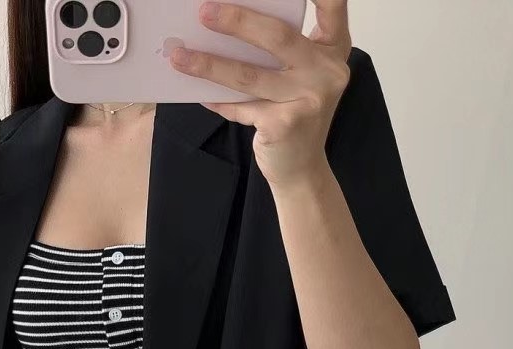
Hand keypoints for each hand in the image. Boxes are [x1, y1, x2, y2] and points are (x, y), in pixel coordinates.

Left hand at [170, 1, 352, 188]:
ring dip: (209, 65)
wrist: (300, 168)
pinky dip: (216, 101)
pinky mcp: (286, 125)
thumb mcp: (296, 76)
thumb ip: (278, 52)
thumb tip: (223, 26)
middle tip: (204, 12)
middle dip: (237, 21)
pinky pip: (240, 107)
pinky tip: (197, 94)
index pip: (332, 5)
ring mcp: (309, 99)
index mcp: (332, 48)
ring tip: (180, 56)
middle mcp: (327, 70)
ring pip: (249, 75)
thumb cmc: (294, 114)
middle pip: (277, 37)